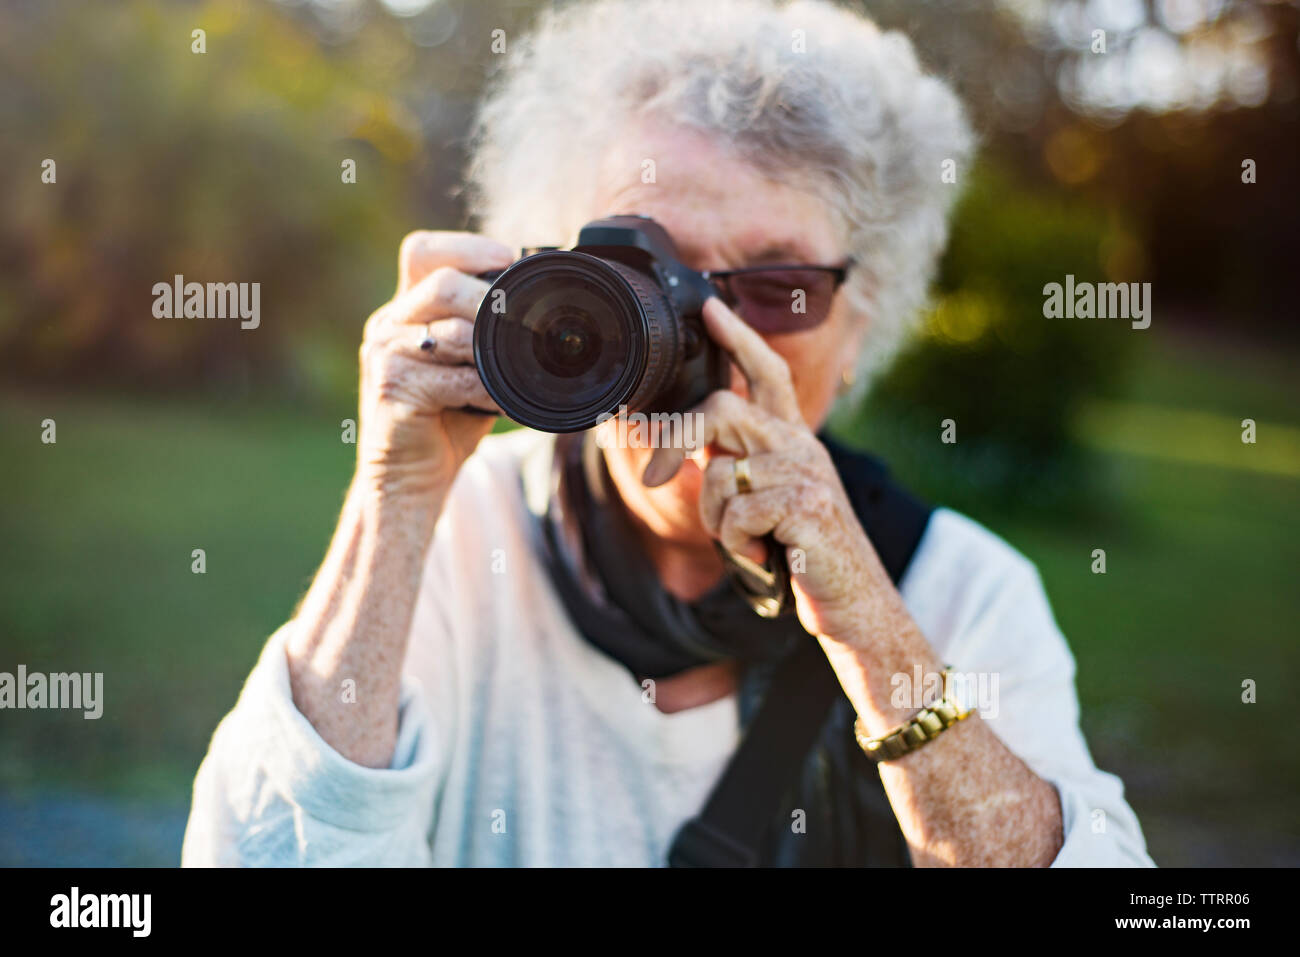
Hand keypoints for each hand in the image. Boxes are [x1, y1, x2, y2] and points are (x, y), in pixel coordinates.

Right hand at [356, 231, 513, 498]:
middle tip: (524, 322)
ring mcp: (385, 356)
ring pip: (449, 331)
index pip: (423, 252)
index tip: (506, 256)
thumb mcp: (467, 366)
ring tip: (516, 369)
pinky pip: (454, 379)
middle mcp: (388, 325)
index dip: (465, 246)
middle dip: (490, 300)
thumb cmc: (445, 420)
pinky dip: (487, 390)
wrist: (408, 479)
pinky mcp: (391, 390)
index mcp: (405, 310)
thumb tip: (539, 308)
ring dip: (492, 350)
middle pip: (441, 283)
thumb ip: (485, 333)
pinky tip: (502, 402)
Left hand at [642, 297, 891, 642]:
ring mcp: (807, 472)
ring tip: (745, 542)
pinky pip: (735, 514)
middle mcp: (802, 445)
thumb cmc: (801, 555)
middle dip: (674, 440)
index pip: (768, 372)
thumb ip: (734, 466)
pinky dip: (735, 544)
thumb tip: (677, 446)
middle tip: (653, 477)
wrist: (853, 604)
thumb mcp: (765, 504)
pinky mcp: (808, 504)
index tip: (710, 308)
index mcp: (793, 440)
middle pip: (721, 410)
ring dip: (716, 521)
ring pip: (720, 473)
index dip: (739, 338)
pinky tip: (761, 556)